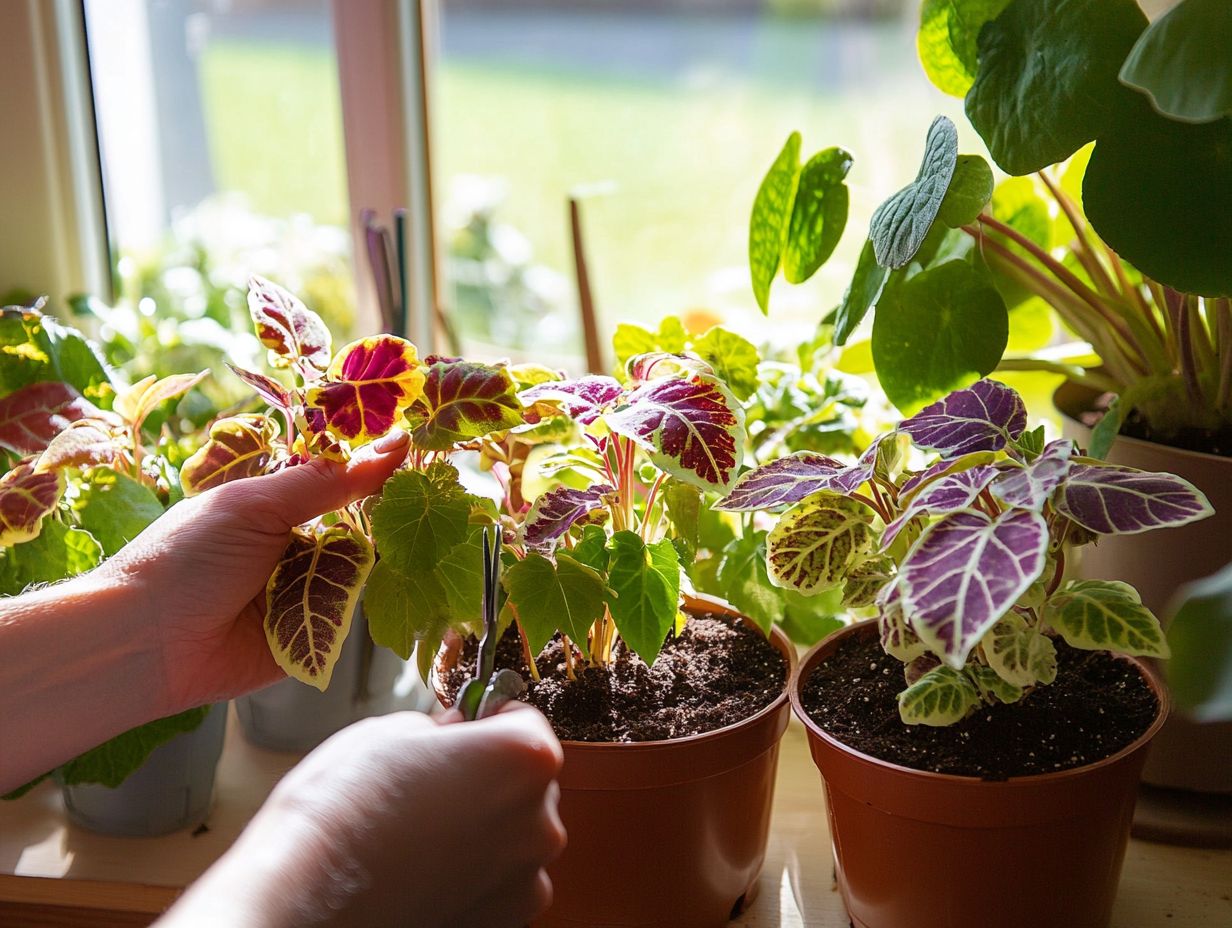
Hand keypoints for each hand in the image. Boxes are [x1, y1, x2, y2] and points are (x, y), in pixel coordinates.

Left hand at [100, 431, 409, 714]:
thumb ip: (328, 480)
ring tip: (424, 543)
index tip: (424, 453)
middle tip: (439, 502)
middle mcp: (294, 545)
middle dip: (391, 516)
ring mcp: (304, 592)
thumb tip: (396, 444)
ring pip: (363, 570)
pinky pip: (353, 617)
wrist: (146, 644)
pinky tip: (405, 586)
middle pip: (361, 525)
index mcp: (275, 504)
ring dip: (385, 561)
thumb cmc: (188, 558)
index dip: (377, 468)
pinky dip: (370, 605)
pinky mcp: (311, 638)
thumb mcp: (257, 505)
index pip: (341, 479)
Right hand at [161, 705, 565, 927]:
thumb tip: (458, 734)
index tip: (458, 728)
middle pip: (526, 781)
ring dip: (482, 827)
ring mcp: (526, 877)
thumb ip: (444, 728)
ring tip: (418, 832)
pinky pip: (500, 879)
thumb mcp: (390, 731)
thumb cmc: (344, 809)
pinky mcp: (506, 921)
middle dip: (488, 775)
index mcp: (524, 757)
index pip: (524, 719)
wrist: (306, 902)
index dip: (485, 719)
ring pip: (513, 834)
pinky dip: (473, 873)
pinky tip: (422, 869)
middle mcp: (541, 820)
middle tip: (429, 783)